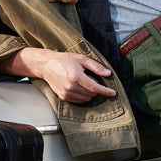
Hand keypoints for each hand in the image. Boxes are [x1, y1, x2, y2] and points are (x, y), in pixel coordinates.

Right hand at [0, 48, 116, 103]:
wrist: (47, 65)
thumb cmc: (64, 60)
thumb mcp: (82, 59)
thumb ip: (96, 67)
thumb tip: (108, 74)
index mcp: (76, 77)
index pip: (95, 88)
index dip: (105, 91)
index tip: (113, 93)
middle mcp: (71, 87)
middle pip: (92, 94)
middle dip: (95, 88)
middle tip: (89, 77)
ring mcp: (66, 93)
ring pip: (86, 98)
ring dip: (89, 92)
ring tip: (82, 81)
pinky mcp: (63, 97)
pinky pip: (79, 101)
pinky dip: (82, 96)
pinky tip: (78, 87)